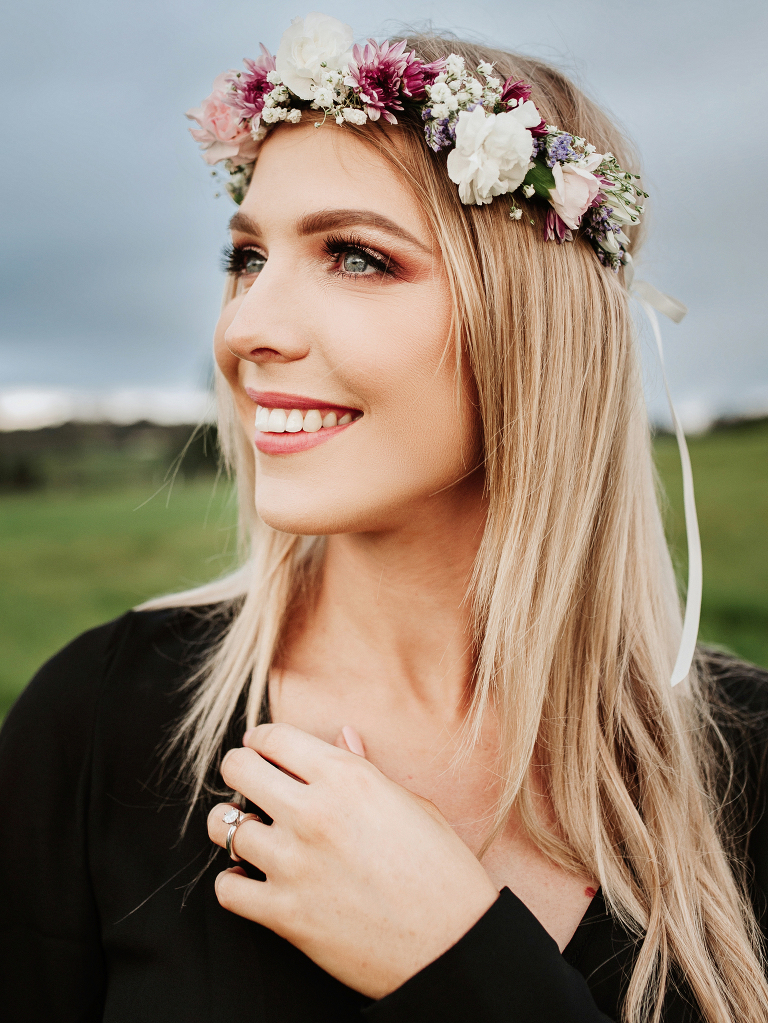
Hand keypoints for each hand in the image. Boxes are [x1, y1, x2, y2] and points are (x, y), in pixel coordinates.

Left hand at [207, 723, 498, 998]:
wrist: (454, 944)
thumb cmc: (442, 871)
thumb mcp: (412, 804)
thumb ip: (365, 768)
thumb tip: (342, 737)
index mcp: (347, 777)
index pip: (274, 737)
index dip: (261, 740)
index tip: (259, 749)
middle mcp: (313, 812)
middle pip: (237, 769)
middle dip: (239, 771)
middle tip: (248, 784)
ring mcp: (293, 864)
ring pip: (223, 827)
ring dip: (231, 826)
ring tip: (246, 831)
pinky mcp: (284, 914)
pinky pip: (227, 889)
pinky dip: (233, 883)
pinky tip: (250, 879)